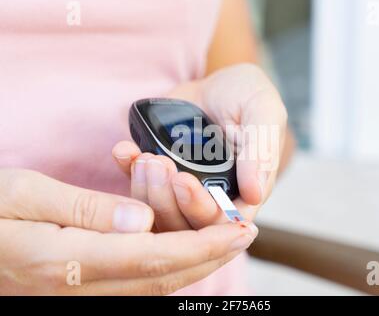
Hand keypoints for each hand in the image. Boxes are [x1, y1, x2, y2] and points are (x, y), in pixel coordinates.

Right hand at [0, 168, 257, 294]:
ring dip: (196, 261)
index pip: (155, 256)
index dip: (204, 245)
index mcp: (69, 260)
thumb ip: (86, 209)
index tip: (241, 229)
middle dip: (212, 256)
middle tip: (247, 232)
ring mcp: (82, 291)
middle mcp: (82, 285)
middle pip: (165, 277)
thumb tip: (144, 220)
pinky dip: (170, 263)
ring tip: (225, 236)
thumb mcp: (24, 194)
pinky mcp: (82, 285)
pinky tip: (184, 245)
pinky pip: (137, 280)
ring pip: (155, 283)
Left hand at [113, 64, 286, 230]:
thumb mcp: (263, 113)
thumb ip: (262, 150)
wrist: (217, 84)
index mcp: (243, 193)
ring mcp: (183, 190)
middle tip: (157, 163)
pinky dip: (128, 170)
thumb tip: (255, 192)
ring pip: (158, 212)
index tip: (183, 180)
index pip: (221, 222)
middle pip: (184, 223)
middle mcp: (213, 197)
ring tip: (144, 156)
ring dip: (144, 189)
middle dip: (165, 199)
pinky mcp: (160, 176)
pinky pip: (139, 185)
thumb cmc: (246, 96)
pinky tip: (125, 151)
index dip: (200, 208)